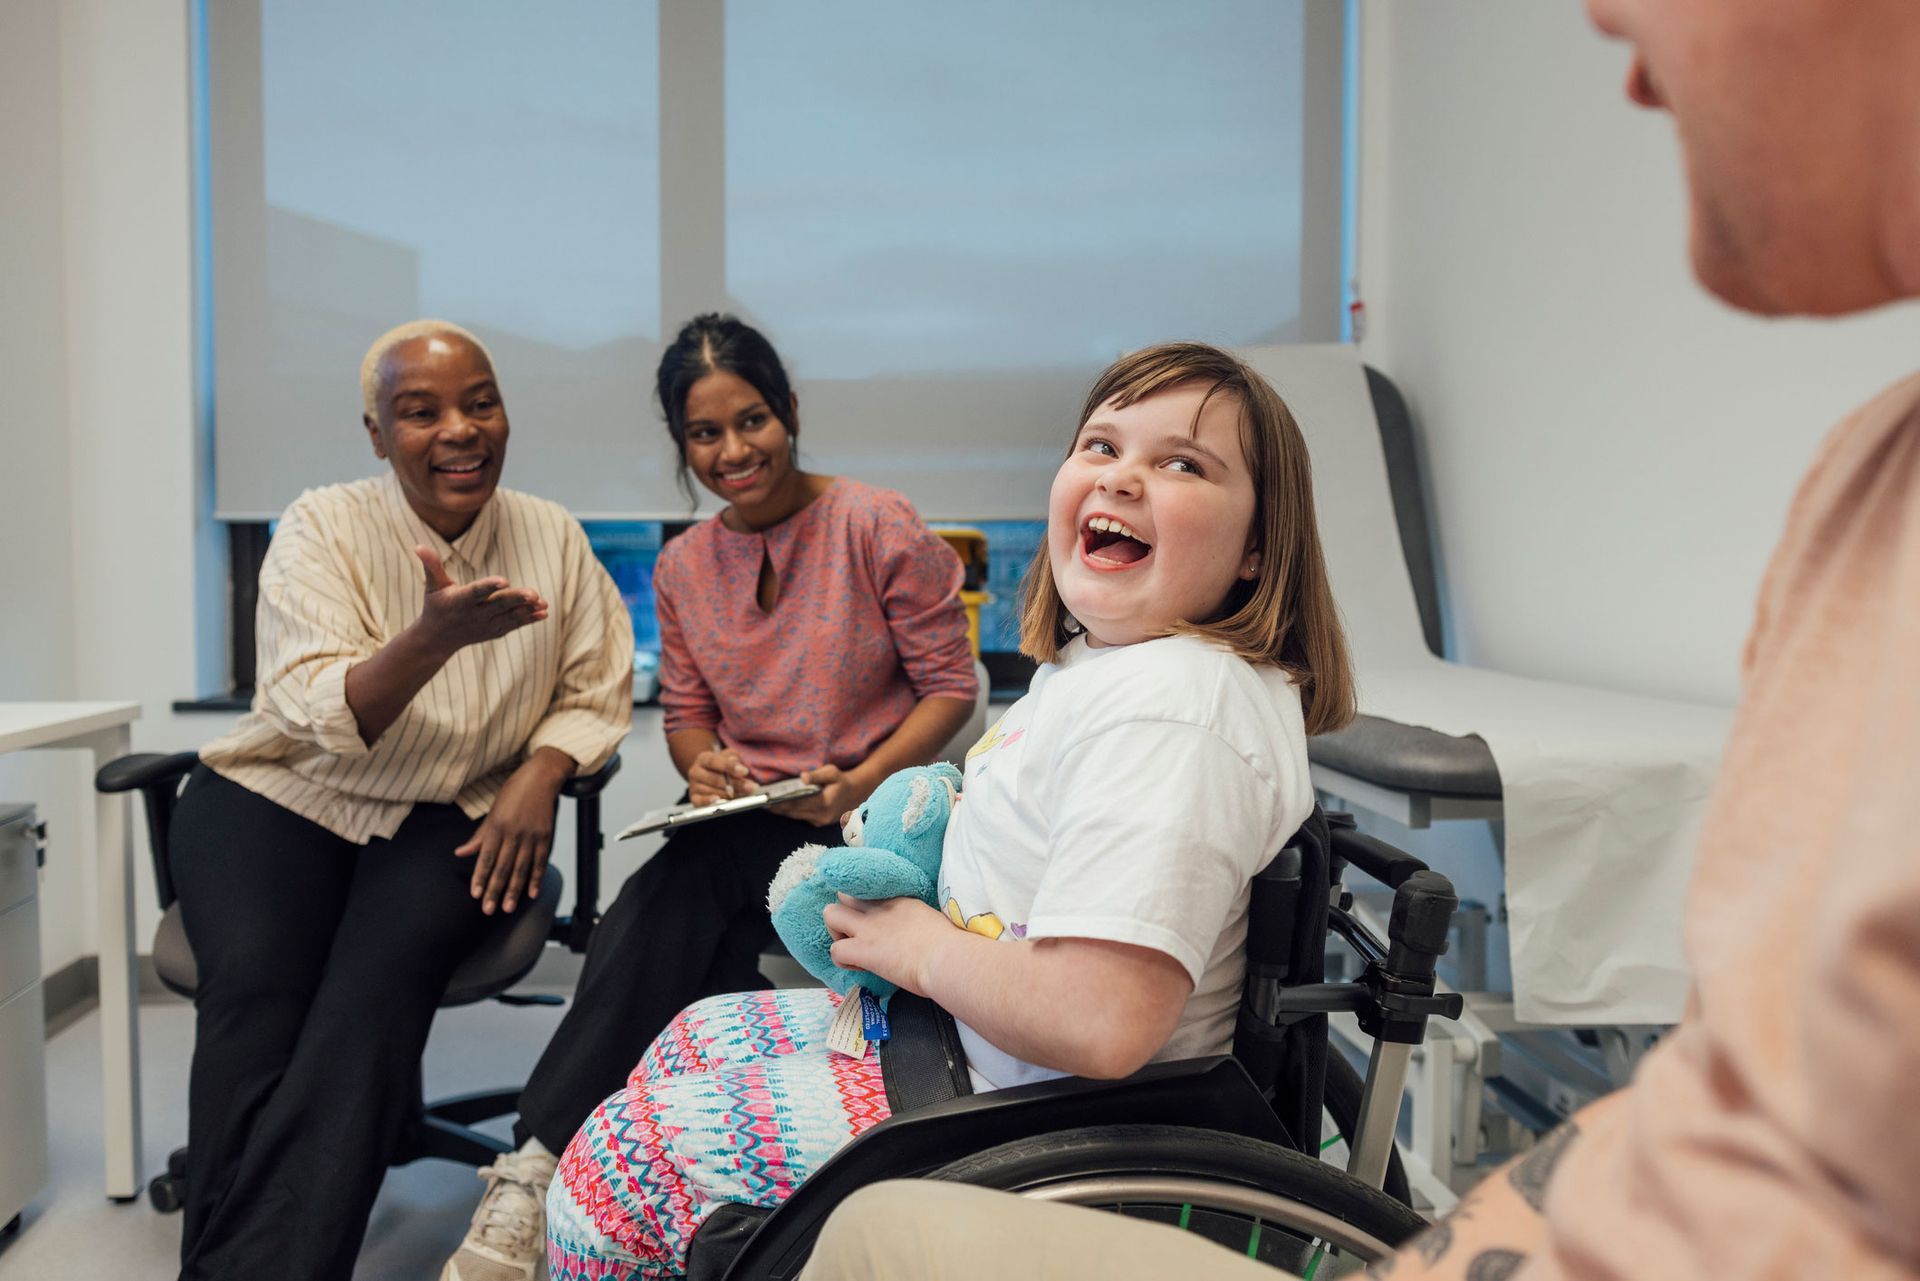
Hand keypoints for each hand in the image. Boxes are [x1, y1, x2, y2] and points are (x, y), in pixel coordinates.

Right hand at [411, 546, 547, 657]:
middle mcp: (474, 614)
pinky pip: (514, 625)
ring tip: (543, 602)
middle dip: (516, 600)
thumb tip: (419, 546)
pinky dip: (529, 619)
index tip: (504, 580)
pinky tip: (544, 612)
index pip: (476, 592)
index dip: (490, 586)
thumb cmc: (435, 605)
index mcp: (459, 601)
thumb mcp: (432, 586)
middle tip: (533, 593)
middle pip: (498, 605)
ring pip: (509, 617)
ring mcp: (486, 625)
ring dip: (527, 610)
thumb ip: (431, 566)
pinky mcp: (495, 631)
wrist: (437, 639)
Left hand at [455, 750, 569, 913]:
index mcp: (496, 826)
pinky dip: (536, 878)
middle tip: (489, 909)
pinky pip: (540, 862)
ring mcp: (531, 836)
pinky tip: (532, 892)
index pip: (485, 857)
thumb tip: (461, 852)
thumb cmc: (515, 791)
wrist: (541, 777)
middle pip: (502, 867)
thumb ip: (479, 836)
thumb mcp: (492, 811)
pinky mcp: (546, 836)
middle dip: (495, 890)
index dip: (480, 877)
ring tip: (508, 907)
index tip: (476, 894)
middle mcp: (513, 833)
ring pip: (521, 868)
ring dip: (514, 890)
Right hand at [688, 747, 755, 806]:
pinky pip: (700, 802)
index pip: (715, 761)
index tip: (744, 771)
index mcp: (703, 759)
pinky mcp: (694, 798)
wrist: (707, 775)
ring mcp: (694, 786)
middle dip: (736, 784)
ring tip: (744, 794)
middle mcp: (696, 772)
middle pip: (716, 779)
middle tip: (750, 787)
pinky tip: (718, 800)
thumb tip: (737, 766)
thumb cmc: (720, 766)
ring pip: (713, 791)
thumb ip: (734, 758)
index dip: (730, 766)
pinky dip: (709, 801)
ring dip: (730, 795)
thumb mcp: (728, 756)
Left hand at [770, 764, 867, 827]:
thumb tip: (802, 777)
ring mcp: (820, 821)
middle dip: (777, 808)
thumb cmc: (842, 780)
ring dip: (782, 811)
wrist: (857, 793)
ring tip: (766, 805)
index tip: (767, 801)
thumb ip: (817, 775)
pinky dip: (791, 812)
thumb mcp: (832, 772)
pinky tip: (779, 807)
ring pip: (796, 816)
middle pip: (793, 812)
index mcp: (824, 803)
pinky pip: (801, 818)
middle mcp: (821, 815)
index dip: (781, 803)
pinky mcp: (819, 823)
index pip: (797, 803)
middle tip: (761, 804)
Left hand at [823, 894, 955, 995]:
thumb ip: (918, 922)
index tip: (877, 925)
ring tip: (853, 950)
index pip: (869, 893)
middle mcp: (880, 909)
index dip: (867, 908)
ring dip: (837, 934)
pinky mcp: (862, 950)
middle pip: (843, 896)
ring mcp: (868, 928)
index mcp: (899, 901)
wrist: (946, 957)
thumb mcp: (933, 920)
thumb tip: (919, 935)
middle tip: (857, 935)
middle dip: (844, 915)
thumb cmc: (951, 944)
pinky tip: (860, 967)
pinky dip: (842, 960)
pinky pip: (835, 950)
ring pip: (830, 915)